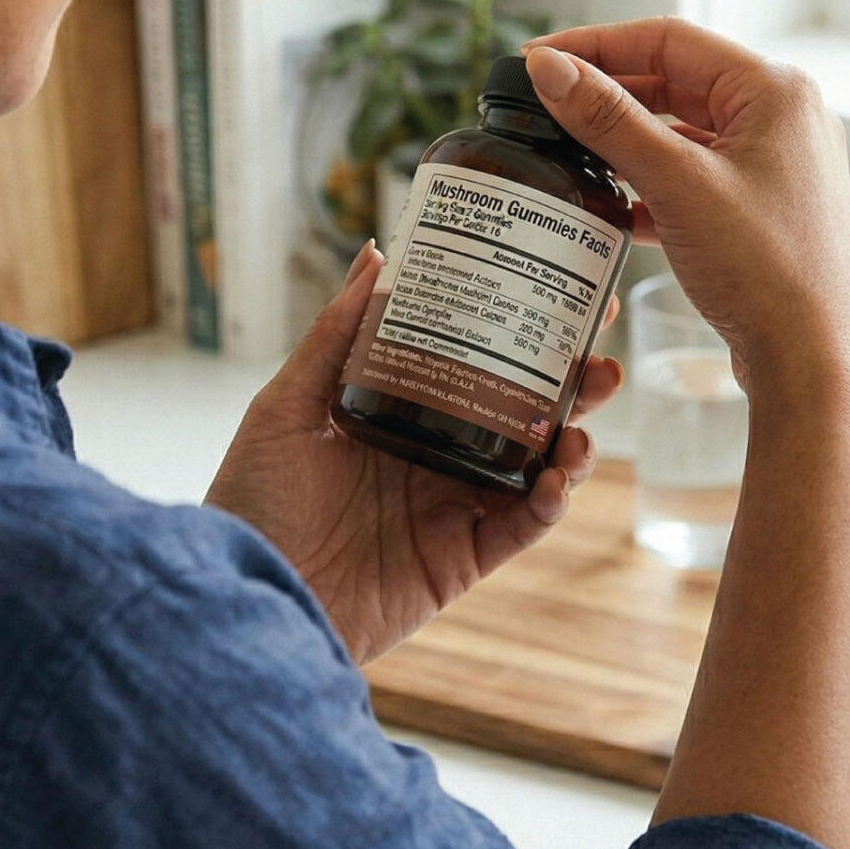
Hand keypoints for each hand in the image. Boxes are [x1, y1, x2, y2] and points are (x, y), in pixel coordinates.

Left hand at [206, 242, 619, 664]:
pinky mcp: (460, 560)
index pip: (476, 362)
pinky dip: (548, 504)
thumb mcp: (286, 406)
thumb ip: (335, 336)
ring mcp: (452, 508)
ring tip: (584, 421)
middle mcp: (434, 456)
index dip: (522, 332)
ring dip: (574, 442)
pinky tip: (555, 479)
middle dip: (570, 382)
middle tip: (600, 353)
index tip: (563, 293)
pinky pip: (520, 528)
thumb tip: (375, 254)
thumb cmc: (252, 500)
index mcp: (399, 412)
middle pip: (522, 411)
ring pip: (536, 468)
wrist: (249, 594)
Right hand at [521, 19, 849, 397]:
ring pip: (684, 130)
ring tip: (570, 152)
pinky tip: (614, 206)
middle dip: (609, 92)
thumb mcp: (676, 184)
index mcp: (775, 92)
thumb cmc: (766, 269)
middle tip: (546, 105)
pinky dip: (652, 181)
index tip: (540, 61)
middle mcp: (783, 118)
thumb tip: (550, 69)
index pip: (669, 40)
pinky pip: (695, 174)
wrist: (809, 359)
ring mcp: (777, 164)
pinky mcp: (763, 206)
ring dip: (628, 139)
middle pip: (676, 81)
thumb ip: (608, 120)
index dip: (596, 45)